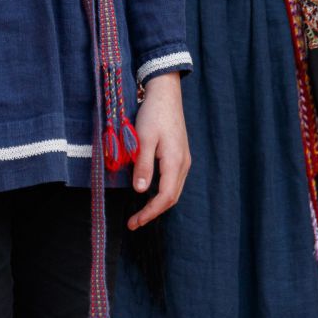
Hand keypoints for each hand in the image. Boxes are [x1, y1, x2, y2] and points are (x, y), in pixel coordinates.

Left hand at [128, 72, 189, 230]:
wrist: (166, 94)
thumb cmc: (153, 114)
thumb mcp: (144, 139)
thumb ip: (143, 165)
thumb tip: (140, 191)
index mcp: (175, 163)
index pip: (165, 197)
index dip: (150, 212)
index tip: (135, 222)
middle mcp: (183, 165)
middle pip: (171, 198)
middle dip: (153, 212)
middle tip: (134, 222)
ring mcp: (183, 160)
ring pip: (173, 190)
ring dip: (157, 204)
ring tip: (140, 213)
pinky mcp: (180, 155)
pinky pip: (173, 181)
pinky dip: (161, 192)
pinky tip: (149, 192)